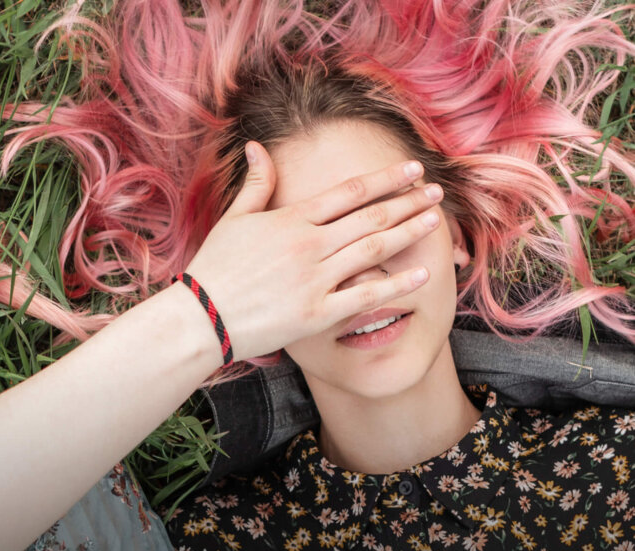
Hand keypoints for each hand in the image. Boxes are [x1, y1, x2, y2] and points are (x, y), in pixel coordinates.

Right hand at [184, 141, 441, 362]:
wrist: (200, 318)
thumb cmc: (215, 268)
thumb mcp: (233, 219)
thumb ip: (256, 183)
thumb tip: (259, 145)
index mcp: (290, 218)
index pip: (348, 192)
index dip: (384, 178)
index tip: (411, 169)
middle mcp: (308, 244)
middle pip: (369, 217)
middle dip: (407, 201)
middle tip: (435, 192)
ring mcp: (315, 279)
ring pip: (373, 249)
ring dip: (408, 232)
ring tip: (434, 220)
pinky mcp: (317, 313)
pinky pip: (365, 295)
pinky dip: (396, 284)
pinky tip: (422, 274)